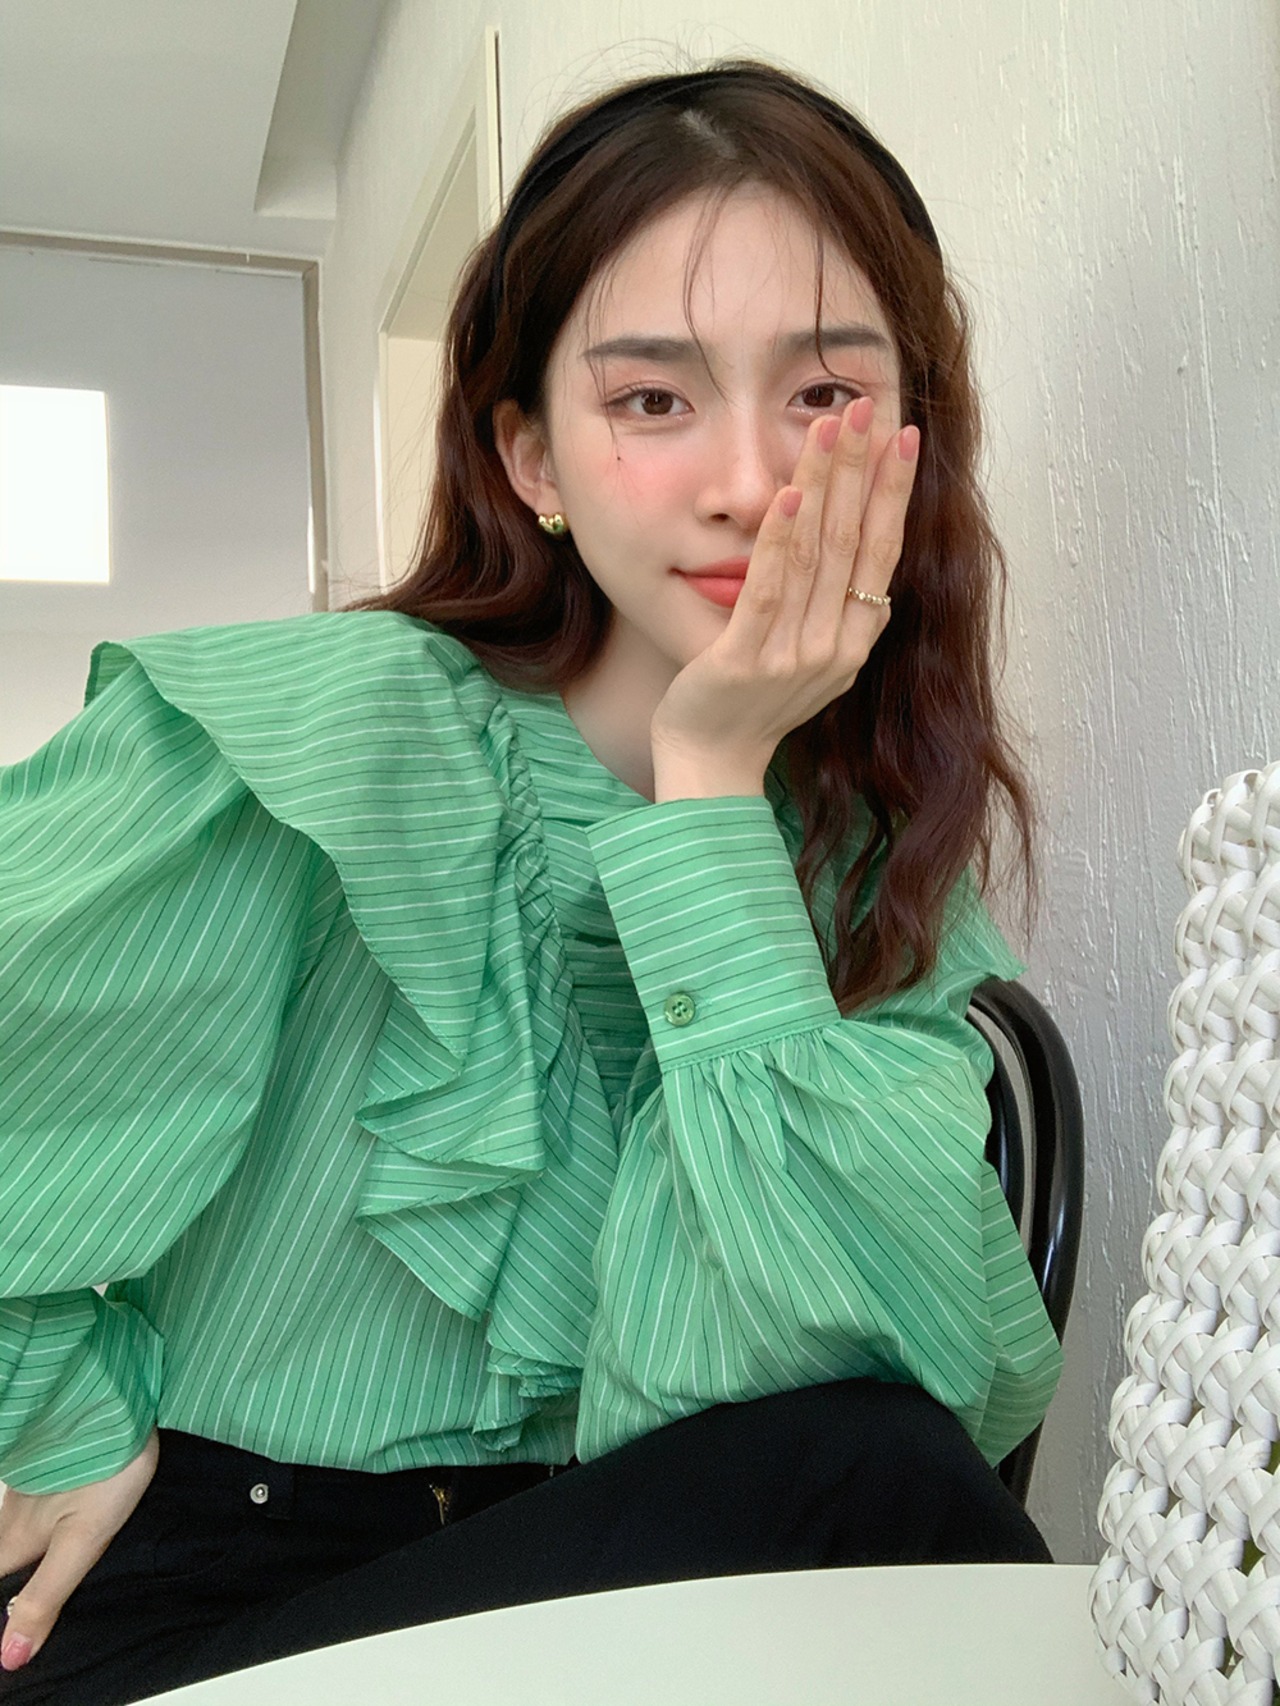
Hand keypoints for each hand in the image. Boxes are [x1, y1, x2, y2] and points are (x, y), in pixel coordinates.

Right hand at [0, 1429, 157, 1670]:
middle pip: (4, 1558)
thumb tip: (10, 1657)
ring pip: (17, 1530)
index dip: (2, 1611)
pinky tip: (66, 1519)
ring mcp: (31, 1486)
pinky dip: (43, 1521)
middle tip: (33, 1601)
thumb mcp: (81, 1541)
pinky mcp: (53, 1465)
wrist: (118, 1401)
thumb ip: (46, 1596)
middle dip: (13, 1584)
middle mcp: (13, 1514)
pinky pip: (36, 1504)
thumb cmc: (104, 1470)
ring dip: (27, 1551)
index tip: (13, 1628)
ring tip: (54, 1563)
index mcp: (14, 1540)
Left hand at [650, 396, 918, 797]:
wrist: (712, 764)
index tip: (903, 436)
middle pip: (854, 541)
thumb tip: (852, 544)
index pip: (882, 551)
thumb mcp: (809, 656)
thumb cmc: (754, 705)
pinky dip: (781, 541)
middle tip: (866, 407)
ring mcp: (793, 655)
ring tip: (828, 428)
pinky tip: (788, 495)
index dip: (894, 491)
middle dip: (862, 468)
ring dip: (824, 485)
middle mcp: (834, 647)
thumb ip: (832, 607)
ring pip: (816, 555)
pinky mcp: (747, 660)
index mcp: (853, 641)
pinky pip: (769, 591)